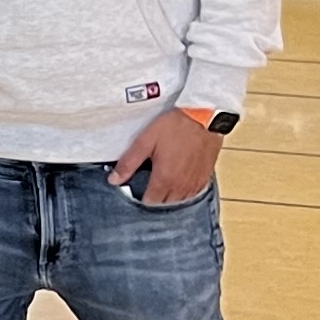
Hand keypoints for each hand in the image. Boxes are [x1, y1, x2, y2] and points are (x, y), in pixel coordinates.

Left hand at [109, 105, 226, 207]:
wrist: (204, 116)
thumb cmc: (175, 126)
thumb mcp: (145, 141)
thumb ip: (129, 163)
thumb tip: (114, 180)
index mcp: (164, 179)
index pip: (150, 202)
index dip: (141, 197)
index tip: (137, 188)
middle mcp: (181, 186)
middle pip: (165, 203)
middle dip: (155, 197)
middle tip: (149, 182)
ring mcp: (196, 183)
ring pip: (180, 200)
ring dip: (171, 196)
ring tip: (164, 181)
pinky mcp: (206, 177)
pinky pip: (194, 193)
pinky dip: (185, 190)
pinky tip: (180, 179)